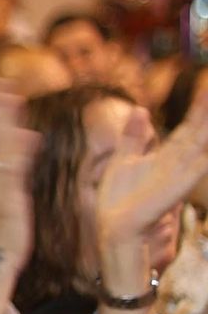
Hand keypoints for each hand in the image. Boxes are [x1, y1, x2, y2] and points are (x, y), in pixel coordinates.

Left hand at [96, 89, 207, 250]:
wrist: (114, 225)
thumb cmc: (119, 198)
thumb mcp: (123, 158)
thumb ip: (134, 136)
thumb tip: (140, 108)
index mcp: (166, 156)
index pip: (188, 128)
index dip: (198, 109)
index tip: (206, 88)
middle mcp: (177, 163)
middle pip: (198, 132)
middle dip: (206, 112)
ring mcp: (179, 175)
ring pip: (200, 145)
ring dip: (207, 128)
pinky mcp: (176, 188)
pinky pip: (197, 169)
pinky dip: (205, 158)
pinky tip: (206, 148)